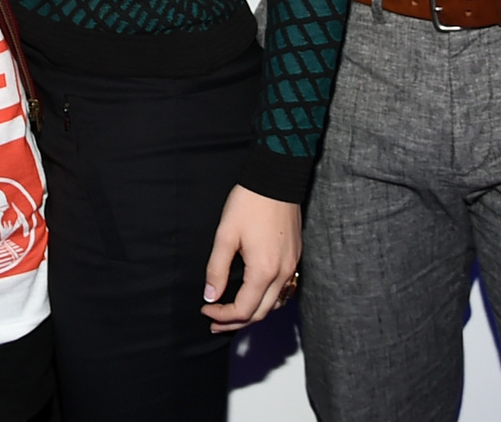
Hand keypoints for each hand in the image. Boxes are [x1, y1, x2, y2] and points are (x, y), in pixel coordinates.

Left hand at [200, 186, 299, 330]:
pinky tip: (253, 296)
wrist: (276, 179)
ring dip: (252, 313)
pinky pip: (283, 290)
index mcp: (264, 271)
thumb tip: (211, 295)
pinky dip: (267, 300)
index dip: (222, 315)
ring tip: (231, 314)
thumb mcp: (225, 235)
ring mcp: (291, 266)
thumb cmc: (249, 203)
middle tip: (214, 322)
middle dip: (236, 322)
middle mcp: (282, 273)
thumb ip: (217, 268)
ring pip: (274, 305)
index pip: (243, 310)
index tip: (205, 309)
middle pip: (260, 313)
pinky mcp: (295, 257)